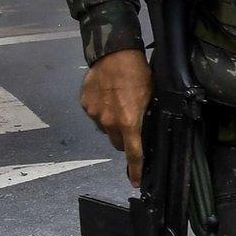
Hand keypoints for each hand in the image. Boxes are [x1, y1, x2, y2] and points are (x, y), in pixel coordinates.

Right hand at [80, 48, 150, 185]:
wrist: (113, 54)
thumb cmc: (138, 73)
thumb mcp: (150, 96)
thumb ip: (145, 116)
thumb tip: (144, 128)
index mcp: (128, 123)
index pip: (133, 153)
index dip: (135, 169)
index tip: (135, 181)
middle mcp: (109, 123)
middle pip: (117, 143)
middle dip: (124, 139)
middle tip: (131, 125)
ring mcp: (94, 114)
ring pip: (105, 129)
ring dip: (112, 124)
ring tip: (119, 105)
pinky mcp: (85, 105)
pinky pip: (95, 115)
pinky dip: (102, 112)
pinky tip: (108, 97)